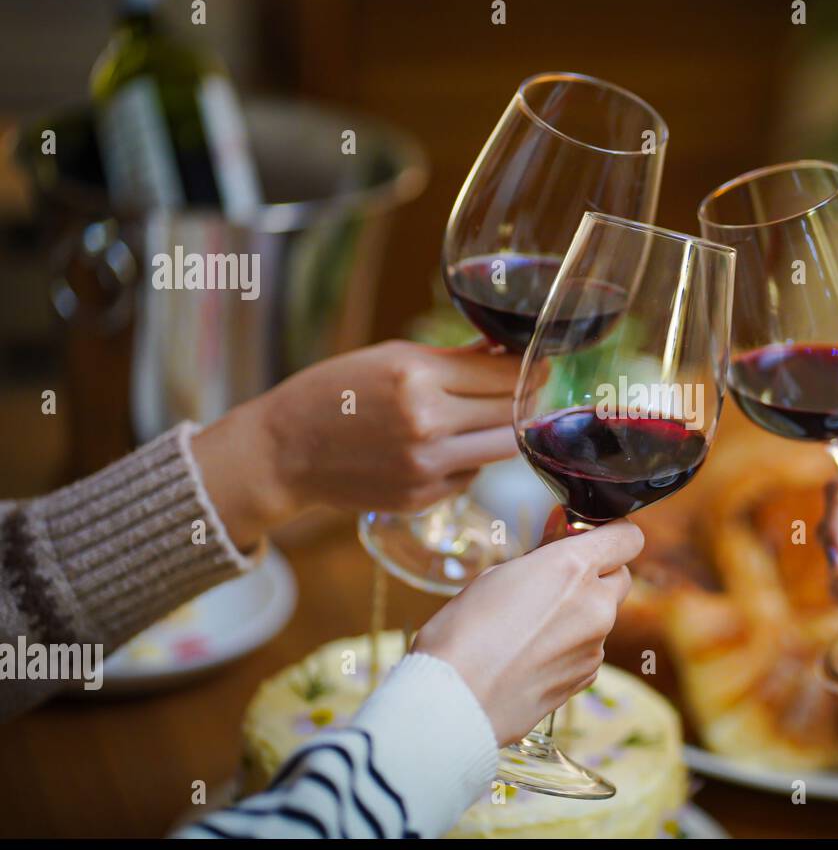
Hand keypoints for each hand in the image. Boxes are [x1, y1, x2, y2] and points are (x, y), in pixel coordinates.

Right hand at [194, 340, 519, 548]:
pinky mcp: (423, 497)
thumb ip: (452, 359)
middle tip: (535, 386)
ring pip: (502, 448)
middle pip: (511, 410)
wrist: (284, 452)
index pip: (501, 372)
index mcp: (416, 377)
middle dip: (527, 396)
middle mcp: (426, 423)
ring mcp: (426, 466)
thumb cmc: (335, 393)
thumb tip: (506, 352)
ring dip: (508, 430)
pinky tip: (452, 446)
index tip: (542, 361)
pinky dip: (471, 459)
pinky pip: (471, 475)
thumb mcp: (390, 357)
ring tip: (502, 415)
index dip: (529, 367)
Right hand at [412, 521, 644, 745]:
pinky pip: (589, 649)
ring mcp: (596, 645)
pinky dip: (569, 647)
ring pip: (601, 617)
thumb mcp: (498, 575)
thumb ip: (541, 562)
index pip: (627, 538)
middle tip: (557, 582)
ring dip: (579, 615)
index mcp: (573, 568)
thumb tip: (557, 554)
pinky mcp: (587, 677)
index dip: (612, 535)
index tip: (594, 537)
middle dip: (595, 575)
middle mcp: (595, 606)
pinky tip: (531, 655)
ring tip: (529, 628)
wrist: (457, 700)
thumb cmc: (463, 634)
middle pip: (620, 578)